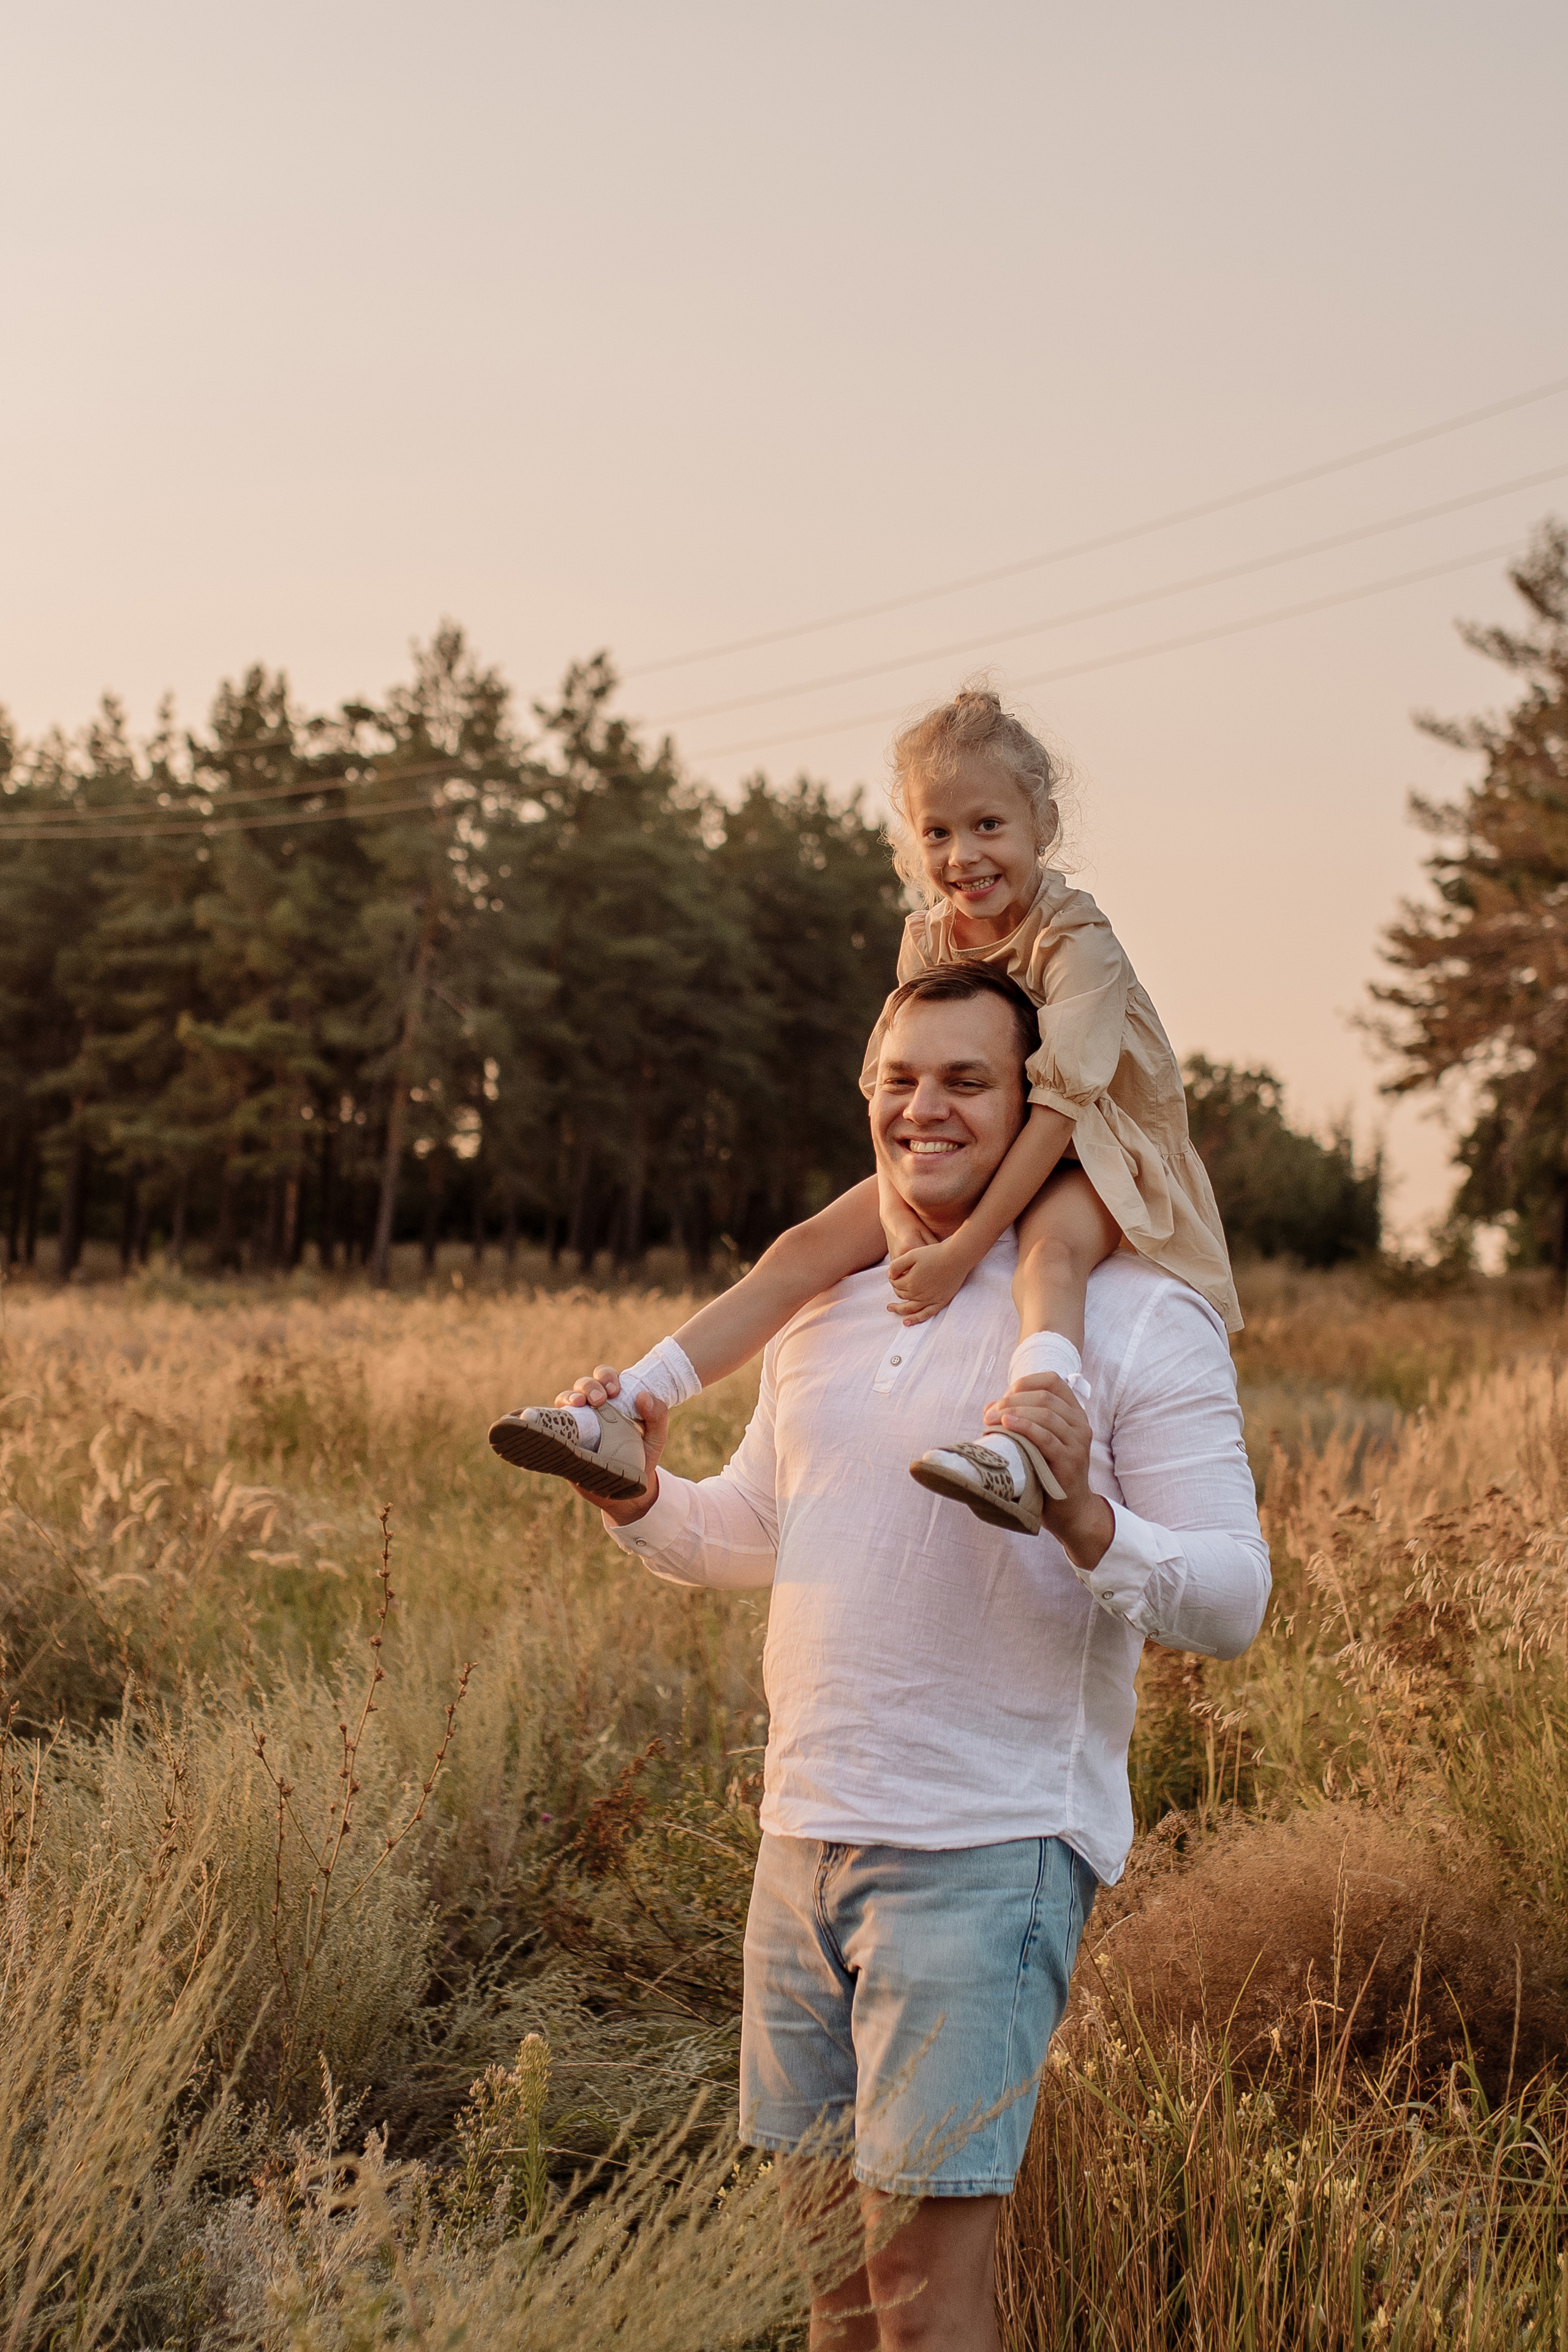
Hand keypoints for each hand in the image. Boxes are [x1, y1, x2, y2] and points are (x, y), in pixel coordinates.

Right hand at [553, 1366, 668, 1526]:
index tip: (615, 1390)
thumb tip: (644, 1395)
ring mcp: (577, 1423)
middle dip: (589, 1386)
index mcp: (614, 1400)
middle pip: (584, 1384)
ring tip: (579, 1404)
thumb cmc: (641, 1458)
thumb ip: (657, 1416)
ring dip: (570, 1396)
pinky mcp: (565, 1439)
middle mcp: (592, 1408)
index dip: (607, 1377)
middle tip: (600, 1400)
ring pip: (565, 1398)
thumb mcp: (655, 1438)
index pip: (606, 1378)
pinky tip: (557, 1418)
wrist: (626, 1491)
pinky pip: (553, 1423)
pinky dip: (551, 1416)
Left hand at [885, 1237, 968, 1324]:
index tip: (894, 1273)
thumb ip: (897, 1265)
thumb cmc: (935, 1253)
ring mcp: (930, 1300)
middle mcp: (918, 1294)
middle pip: (901, 1295)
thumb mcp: (912, 1254)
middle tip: (896, 1283)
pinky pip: (925, 1314)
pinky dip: (915, 1319)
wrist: (957, 1257)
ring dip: (898, 1309)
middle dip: (896, 1289)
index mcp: (910, 1282)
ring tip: (890, 1308)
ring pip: (909, 1308)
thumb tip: (890, 1276)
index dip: (892, 1278)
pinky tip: (906, 1322)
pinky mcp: (940, 1302)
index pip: (895, 1284)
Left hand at [984, 1372, 1113, 1568]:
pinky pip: (1046, 1438)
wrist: (1070, 1511)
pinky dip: (1024, 1427)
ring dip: (1013, 1412)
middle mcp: (1080, 1425)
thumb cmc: (1048, 1473)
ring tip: (991, 1420)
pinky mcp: (1070, 1462)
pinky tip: (1006, 1424)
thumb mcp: (1036, 1442)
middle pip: (1044, 1397)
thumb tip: (990, 1407)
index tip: (1005, 1395)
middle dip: (1012, 1400)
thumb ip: (1019, 1421)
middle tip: (990, 1413)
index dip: (1026, 1382)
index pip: (1053, 1381)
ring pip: (1046, 1414)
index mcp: (1074, 1414)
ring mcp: (1078, 1443)